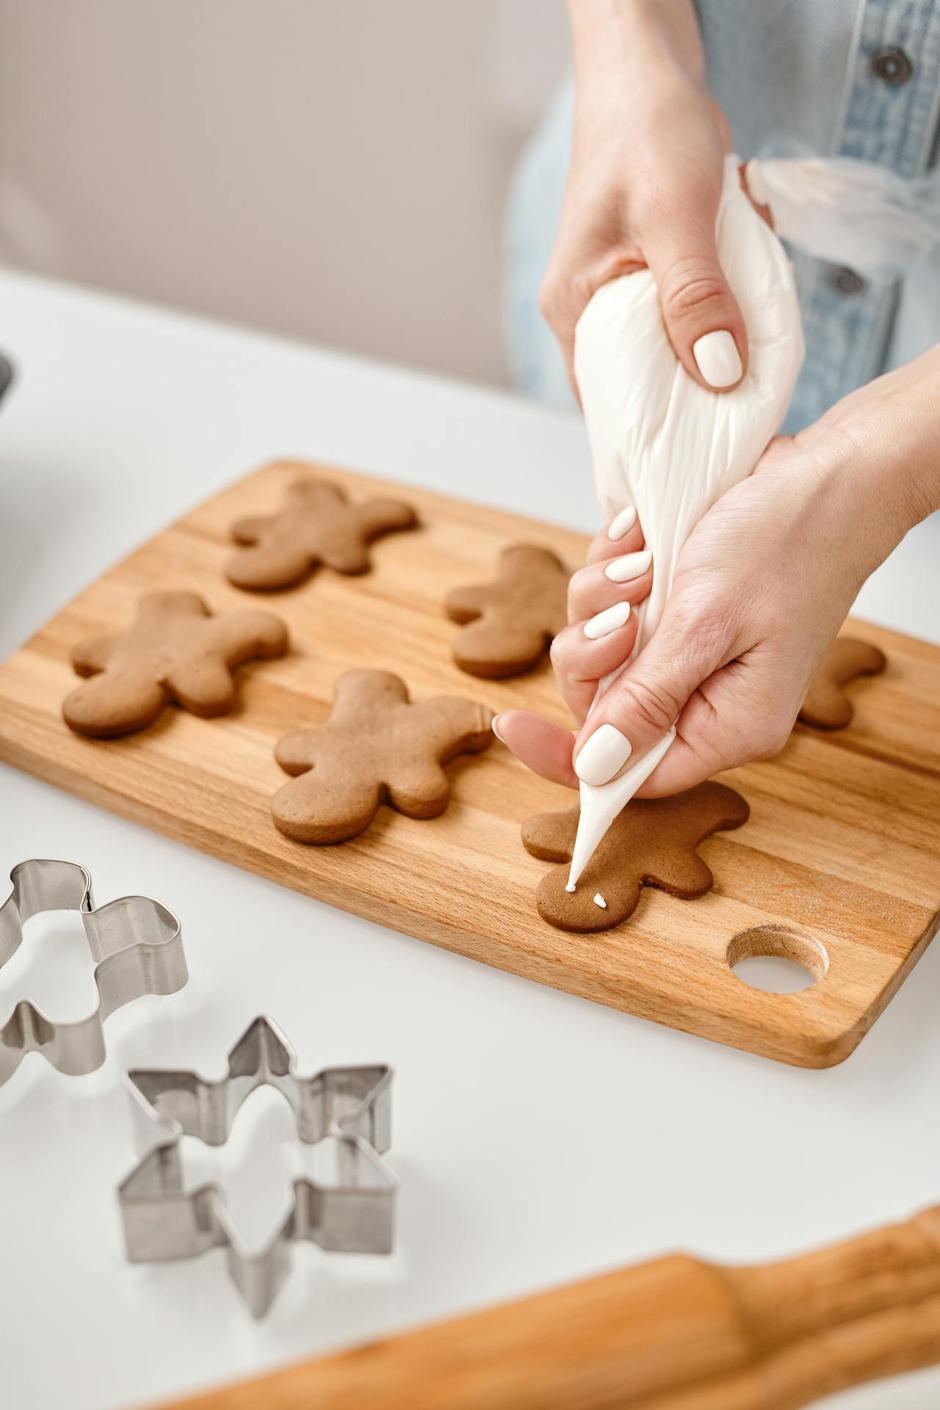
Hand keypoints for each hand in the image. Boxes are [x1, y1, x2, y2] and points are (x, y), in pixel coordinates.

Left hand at [494, 350, 939, 795]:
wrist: (829, 470)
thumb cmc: (791, 541)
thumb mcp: (707, 622)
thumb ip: (647, 698)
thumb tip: (596, 765)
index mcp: (730, 725)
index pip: (631, 774)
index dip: (568, 757)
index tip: (511, 724)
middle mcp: (709, 699)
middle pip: (603, 707)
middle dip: (592, 650)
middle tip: (622, 604)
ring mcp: (693, 653)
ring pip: (600, 650)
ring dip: (602, 598)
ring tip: (644, 559)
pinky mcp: (679, 610)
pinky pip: (612, 604)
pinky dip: (614, 568)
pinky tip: (643, 536)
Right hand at [542, 0, 746, 393]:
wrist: (649, 66)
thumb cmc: (644, 131)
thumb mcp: (676, 217)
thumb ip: (695, 298)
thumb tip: (717, 373)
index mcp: (575, 309)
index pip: (613, 403)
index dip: (660, 430)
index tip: (713, 441)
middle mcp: (592, 310)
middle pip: (657, 378)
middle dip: (709, 357)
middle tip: (746, 332)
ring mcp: (624, 290)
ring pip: (688, 337)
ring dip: (726, 310)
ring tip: (735, 252)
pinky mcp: (657, 270)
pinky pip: (703, 302)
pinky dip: (731, 282)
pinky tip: (737, 238)